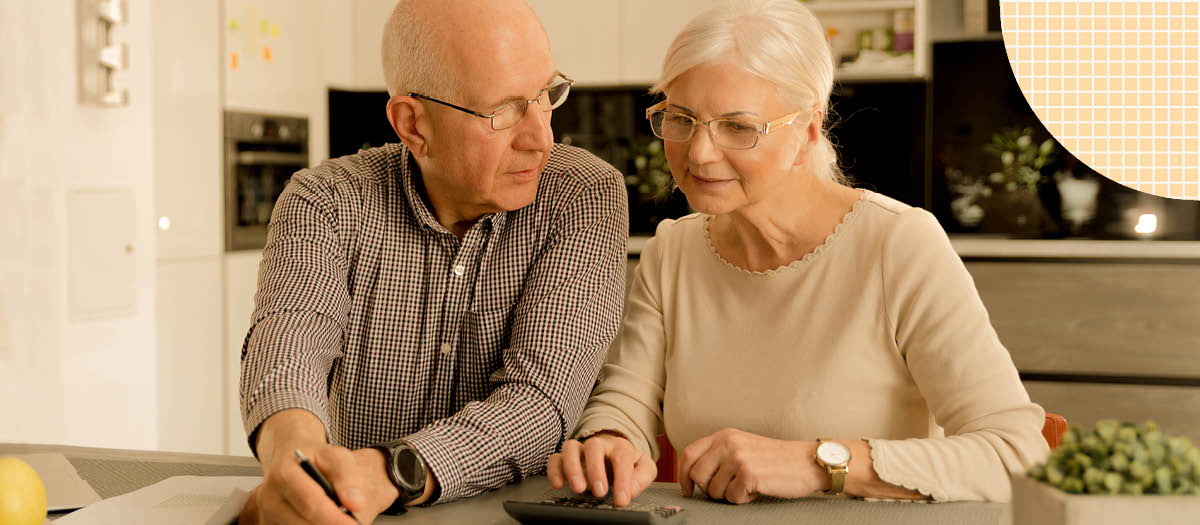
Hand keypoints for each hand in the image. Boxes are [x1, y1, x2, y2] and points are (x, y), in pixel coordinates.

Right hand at [240, 410, 398, 523]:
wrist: (292, 456)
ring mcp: (266, 513)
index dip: (334, 518)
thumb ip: (347, 478)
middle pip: (303, 523)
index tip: (354, 524)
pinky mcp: (269, 523)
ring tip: (335, 516)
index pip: (311, 503)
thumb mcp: (336, 456)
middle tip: (350, 521)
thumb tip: (356, 504)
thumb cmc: (314, 456)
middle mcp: (269, 496)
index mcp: (283, 473)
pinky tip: (321, 518)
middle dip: (330, 524)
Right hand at [546, 431, 656, 506]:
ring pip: (570, 448)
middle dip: (595, 470)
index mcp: (620, 446)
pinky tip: (558, 484)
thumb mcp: (643, 467)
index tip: (621, 500)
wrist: (612, 453)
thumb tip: (631, 489)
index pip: (622, 457)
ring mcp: (580, 449)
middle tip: (599, 492)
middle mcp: (599, 445)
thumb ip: (642, 476)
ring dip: (572, 468)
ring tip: (578, 488)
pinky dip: (554, 470)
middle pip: (593, 446)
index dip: (622, 479)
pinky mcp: (565, 458)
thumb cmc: (627, 462)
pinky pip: (555, 458)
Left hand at [678, 428, 822, 503]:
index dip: (684, 475)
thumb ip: (719, 453)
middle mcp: (728, 443)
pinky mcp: (749, 474)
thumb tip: (694, 474)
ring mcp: (738, 458)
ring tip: (747, 485)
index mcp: (724, 435)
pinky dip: (744, 499)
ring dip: (729, 494)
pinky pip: (732, 498)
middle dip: (709, 489)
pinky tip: (757, 489)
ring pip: (713, 490)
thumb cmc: (775, 459)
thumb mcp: (743, 445)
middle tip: (729, 488)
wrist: (806, 461)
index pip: (689, 454)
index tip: (688, 488)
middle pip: (697, 475)